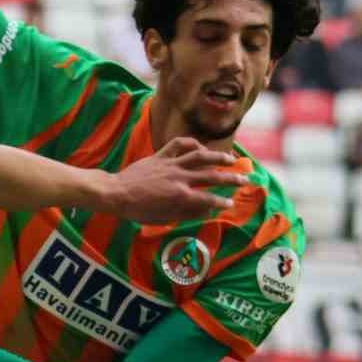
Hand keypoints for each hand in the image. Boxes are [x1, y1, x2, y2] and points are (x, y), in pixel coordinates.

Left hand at [107, 137, 244, 223]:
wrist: (116, 193)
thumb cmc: (137, 211)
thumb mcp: (163, 218)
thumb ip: (186, 213)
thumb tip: (207, 210)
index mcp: (180, 196)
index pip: (209, 199)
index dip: (223, 202)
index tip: (232, 204)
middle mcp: (179, 178)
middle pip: (212, 176)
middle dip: (232, 178)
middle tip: (246, 180)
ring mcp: (170, 164)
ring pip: (200, 155)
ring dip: (218, 157)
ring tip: (231, 159)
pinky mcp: (161, 155)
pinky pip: (179, 144)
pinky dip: (192, 143)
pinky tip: (200, 147)